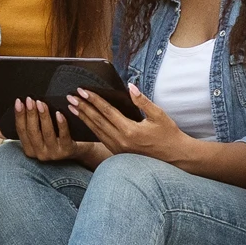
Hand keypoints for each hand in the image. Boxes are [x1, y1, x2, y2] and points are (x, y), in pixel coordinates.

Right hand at [15, 98, 76, 161]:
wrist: (75, 151)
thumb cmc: (55, 140)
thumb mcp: (39, 137)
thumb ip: (29, 127)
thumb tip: (11, 115)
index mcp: (30, 149)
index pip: (21, 131)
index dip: (19, 115)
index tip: (18, 101)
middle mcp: (40, 154)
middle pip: (32, 132)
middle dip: (30, 114)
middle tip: (30, 100)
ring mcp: (54, 153)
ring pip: (47, 133)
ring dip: (43, 116)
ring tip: (41, 103)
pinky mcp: (67, 150)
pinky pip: (63, 136)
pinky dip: (61, 124)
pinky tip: (59, 113)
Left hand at [67, 85, 186, 161]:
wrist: (175, 157)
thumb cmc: (169, 134)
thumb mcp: (158, 115)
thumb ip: (142, 101)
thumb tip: (130, 87)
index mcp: (130, 131)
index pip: (107, 111)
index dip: (93, 99)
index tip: (82, 91)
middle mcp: (121, 141)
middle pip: (97, 121)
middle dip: (82, 107)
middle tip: (70, 97)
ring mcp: (119, 149)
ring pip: (96, 131)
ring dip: (84, 118)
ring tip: (72, 108)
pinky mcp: (119, 153)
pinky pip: (101, 139)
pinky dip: (91, 129)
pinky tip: (85, 122)